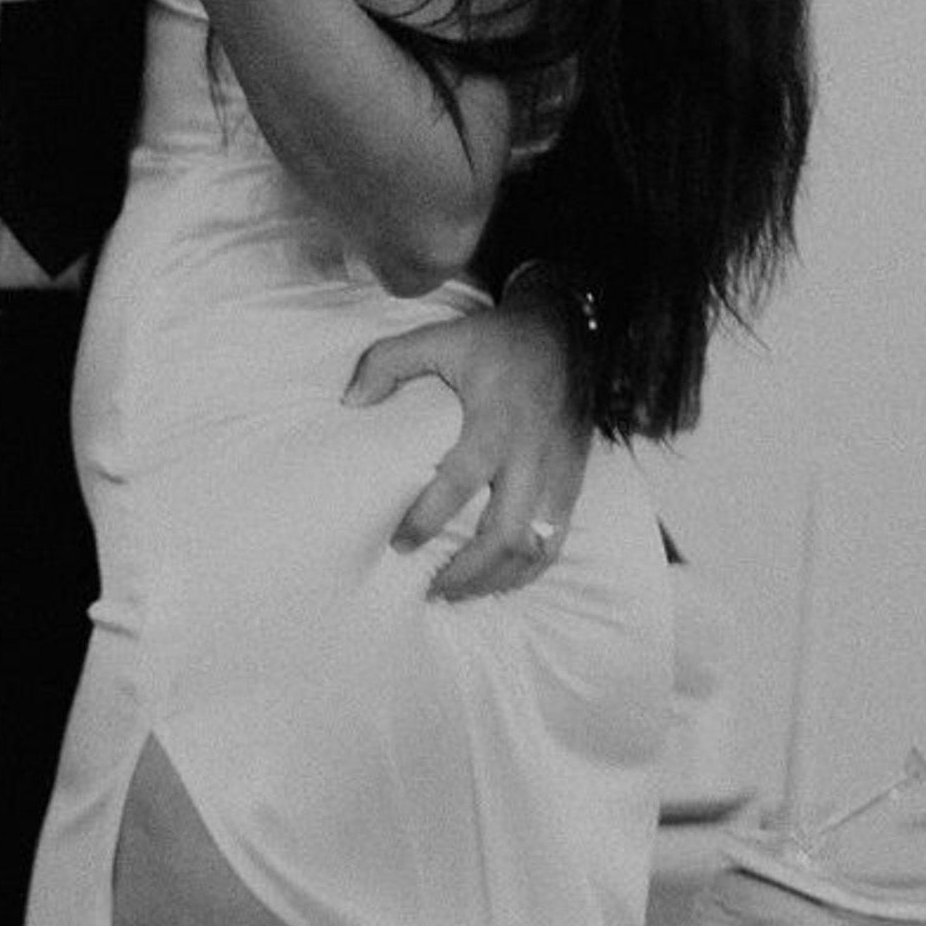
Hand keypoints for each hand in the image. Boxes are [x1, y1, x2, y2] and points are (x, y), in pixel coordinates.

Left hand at [341, 299, 591, 599]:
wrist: (568, 331)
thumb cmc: (496, 340)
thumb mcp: (439, 337)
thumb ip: (388, 362)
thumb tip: (350, 403)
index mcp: (496, 421)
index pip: (462, 481)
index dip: (429, 517)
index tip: (399, 543)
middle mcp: (533, 454)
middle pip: (506, 533)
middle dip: (467, 571)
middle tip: (428, 588)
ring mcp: (559, 472)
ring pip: (535, 546)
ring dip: (496, 579)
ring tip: (456, 594)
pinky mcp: (575, 481)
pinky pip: (556, 540)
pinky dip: (528, 569)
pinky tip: (498, 581)